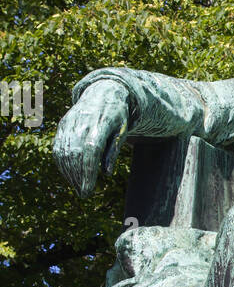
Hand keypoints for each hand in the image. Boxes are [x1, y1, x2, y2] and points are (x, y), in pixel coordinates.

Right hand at [53, 79, 129, 196]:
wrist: (102, 92)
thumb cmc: (116, 116)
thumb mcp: (121, 131)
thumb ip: (113, 150)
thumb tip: (106, 172)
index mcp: (99, 124)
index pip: (90, 152)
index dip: (87, 172)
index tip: (88, 190)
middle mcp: (81, 124)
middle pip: (75, 155)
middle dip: (78, 177)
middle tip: (84, 194)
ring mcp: (69, 124)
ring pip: (64, 153)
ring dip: (69, 173)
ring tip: (78, 186)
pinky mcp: (62, 126)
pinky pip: (58, 147)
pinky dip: (62, 164)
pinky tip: (69, 175)